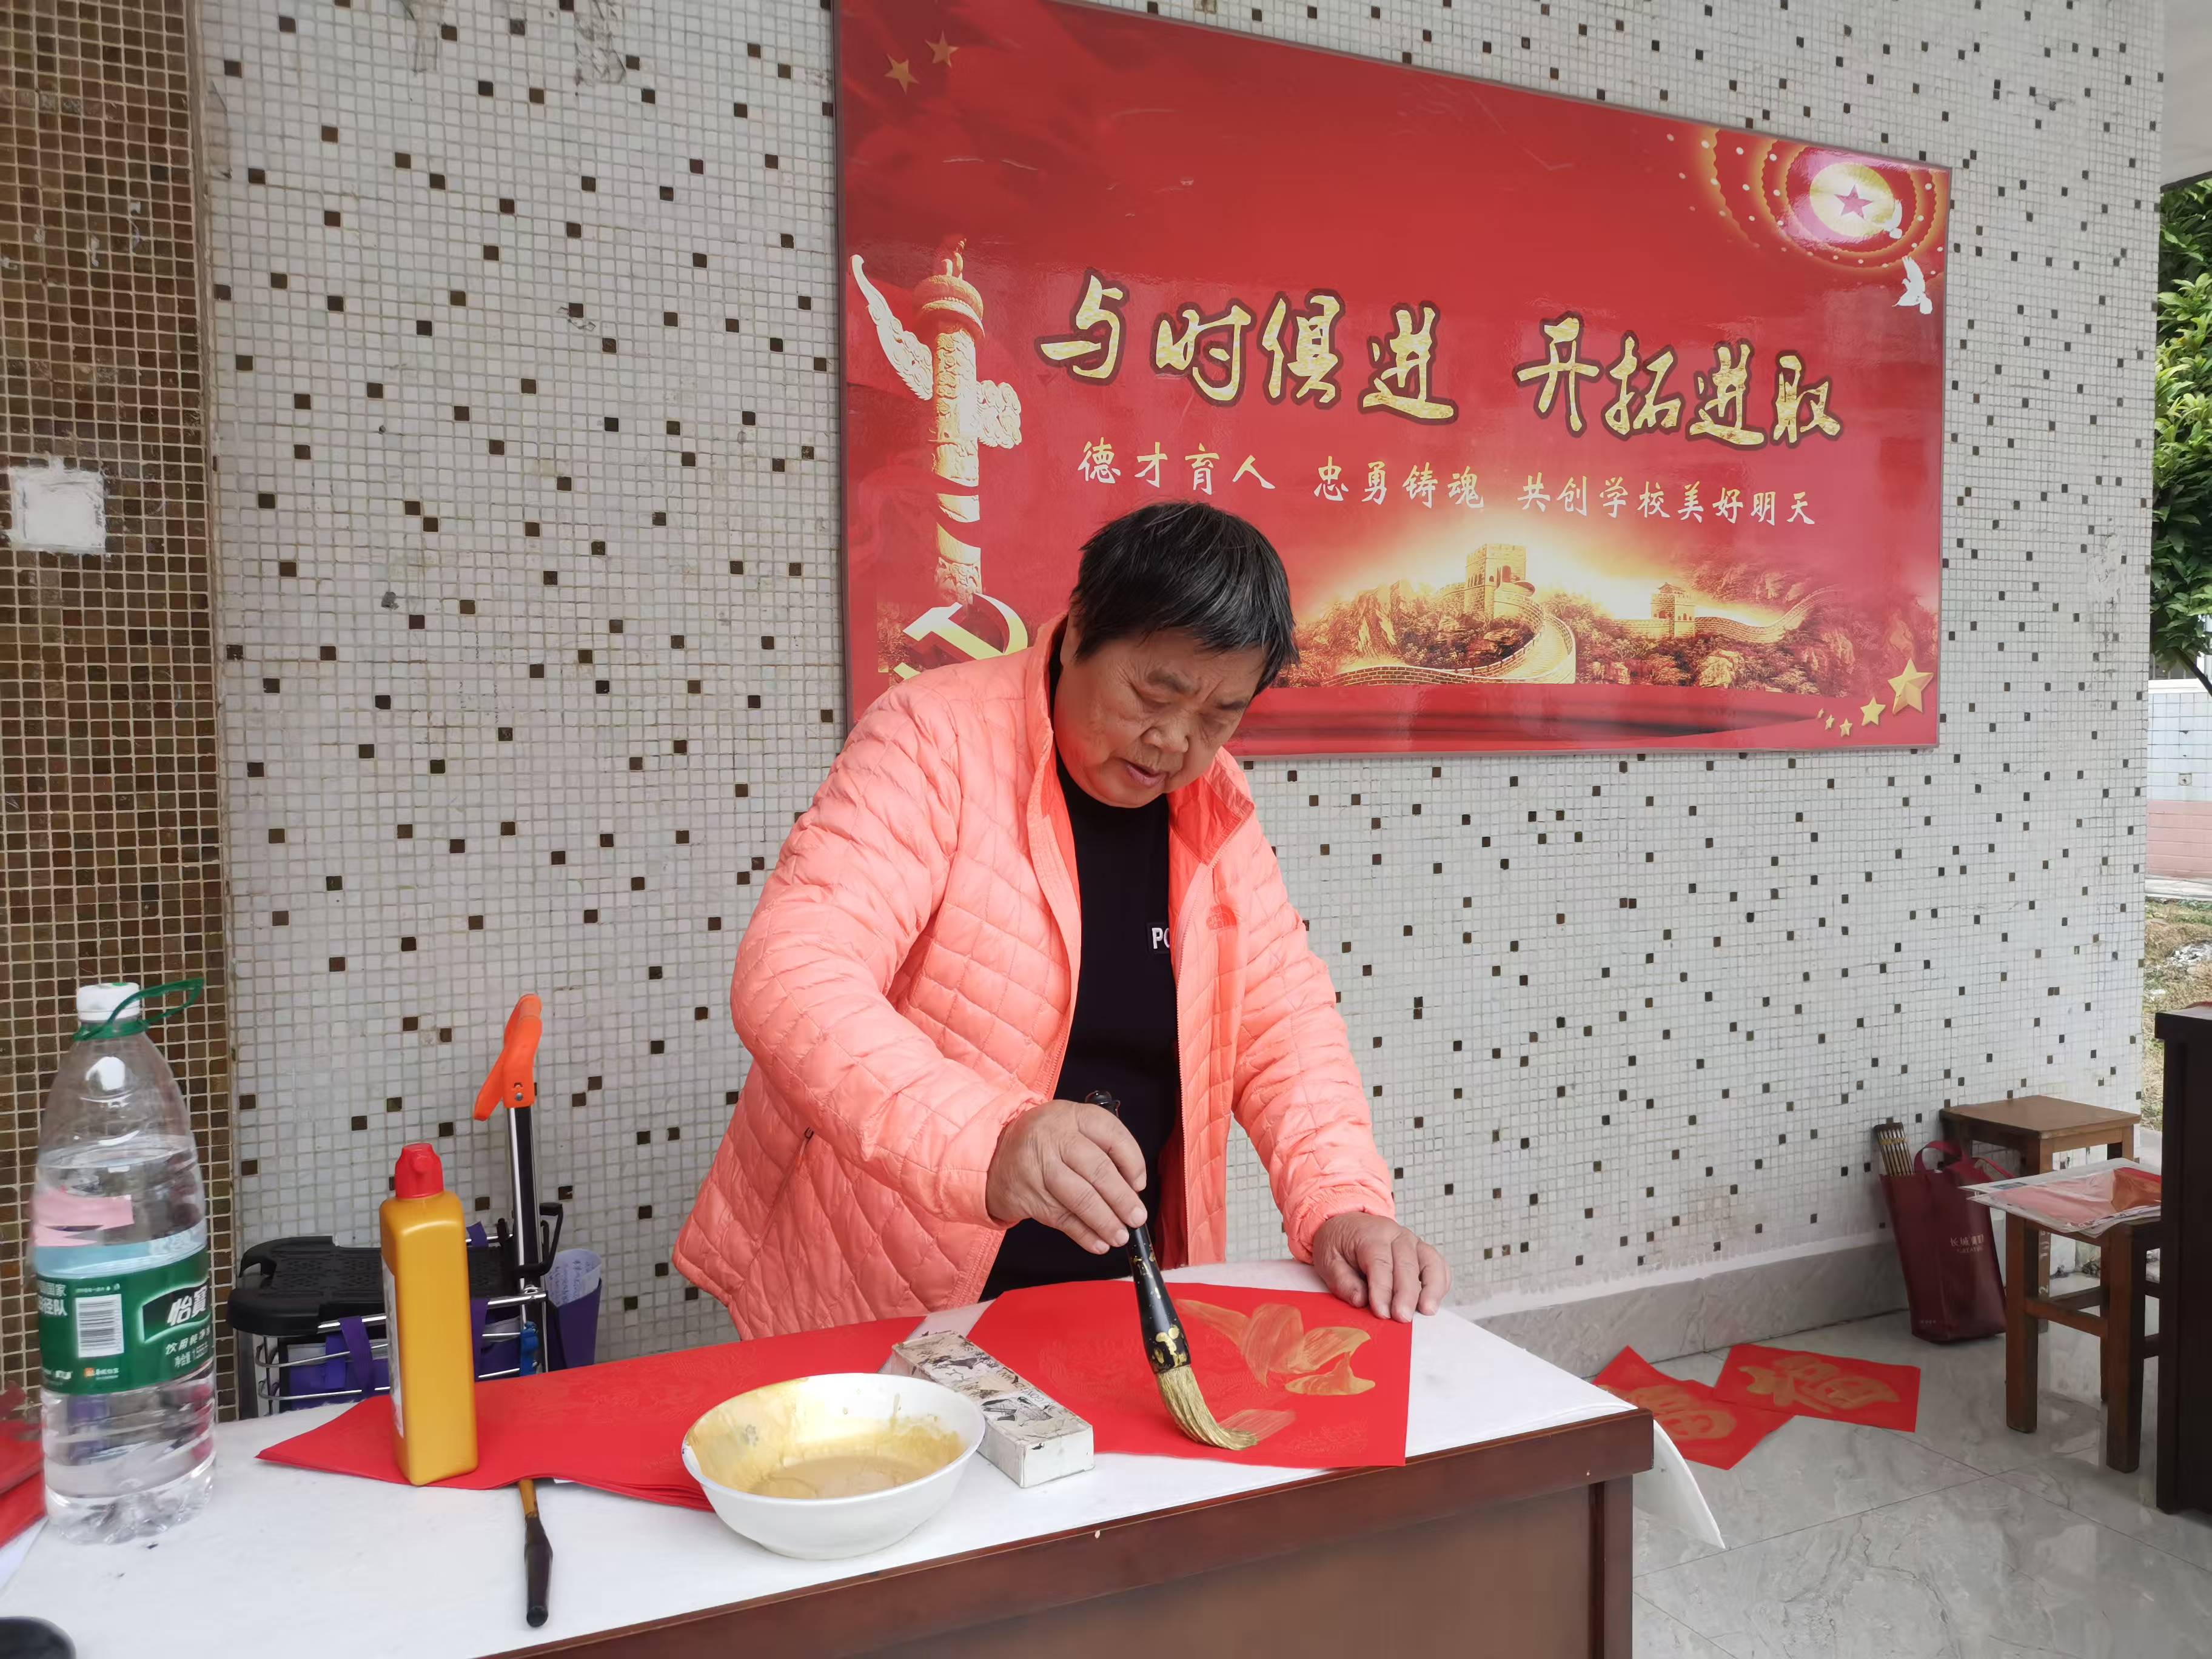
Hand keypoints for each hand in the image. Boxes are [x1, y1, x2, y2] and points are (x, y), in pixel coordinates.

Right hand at [986, 1100, 1148, 1253]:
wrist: (994, 1154)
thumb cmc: (1044, 1143)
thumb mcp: (1071, 1129)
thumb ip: (1101, 1149)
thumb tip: (1132, 1189)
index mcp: (1072, 1116)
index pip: (1112, 1135)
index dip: (1132, 1162)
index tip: (1139, 1184)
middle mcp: (1055, 1137)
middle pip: (1097, 1169)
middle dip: (1122, 1198)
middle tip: (1136, 1217)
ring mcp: (1038, 1166)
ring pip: (1080, 1197)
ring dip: (1105, 1221)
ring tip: (1120, 1235)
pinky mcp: (1027, 1194)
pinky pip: (1061, 1218)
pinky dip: (1083, 1234)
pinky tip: (1098, 1242)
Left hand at [1310, 1212, 1448, 1321]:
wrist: (1347, 1223)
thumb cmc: (1338, 1243)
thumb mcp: (1327, 1259)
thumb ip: (1342, 1280)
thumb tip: (1360, 1300)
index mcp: (1370, 1234)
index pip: (1380, 1263)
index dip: (1382, 1290)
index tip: (1381, 1313)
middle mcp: (1396, 1235)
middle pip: (1407, 1264)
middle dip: (1406, 1294)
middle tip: (1402, 1318)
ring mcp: (1413, 1242)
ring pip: (1430, 1262)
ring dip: (1431, 1288)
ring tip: (1427, 1311)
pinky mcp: (1422, 1252)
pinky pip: (1438, 1265)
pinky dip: (1440, 1283)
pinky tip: (1433, 1301)